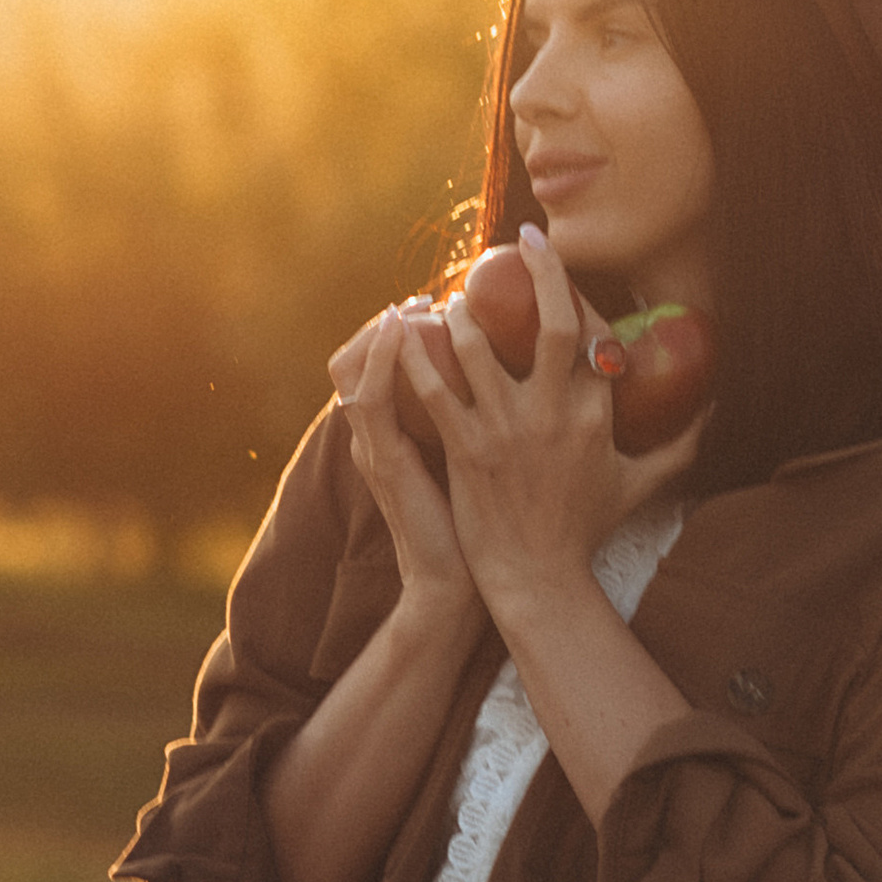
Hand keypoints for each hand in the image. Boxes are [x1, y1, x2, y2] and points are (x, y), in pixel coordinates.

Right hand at [326, 306, 479, 621]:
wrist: (461, 587)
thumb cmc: (480, 531)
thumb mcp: (472, 470)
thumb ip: (482, 427)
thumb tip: (529, 387)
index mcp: (397, 433)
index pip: (384, 365)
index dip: (402, 328)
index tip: (441, 302)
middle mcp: (378, 435)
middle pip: (358, 356)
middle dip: (390, 319)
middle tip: (433, 294)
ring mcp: (375, 446)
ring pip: (352, 367)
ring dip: (382, 328)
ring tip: (416, 302)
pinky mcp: (385, 461)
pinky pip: (369, 399)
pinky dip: (379, 358)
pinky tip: (403, 326)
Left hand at [399, 223, 702, 635]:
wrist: (537, 579)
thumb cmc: (586, 529)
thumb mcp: (642, 485)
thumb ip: (678, 447)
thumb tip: (712, 412)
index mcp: (596, 413)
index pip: (590, 336)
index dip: (570, 290)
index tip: (552, 260)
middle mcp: (553, 413)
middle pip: (546, 324)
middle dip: (532, 272)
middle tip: (514, 245)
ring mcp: (505, 429)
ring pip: (477, 347)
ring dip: (461, 313)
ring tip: (452, 298)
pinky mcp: (465, 448)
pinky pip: (436, 389)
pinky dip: (416, 356)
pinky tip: (403, 333)